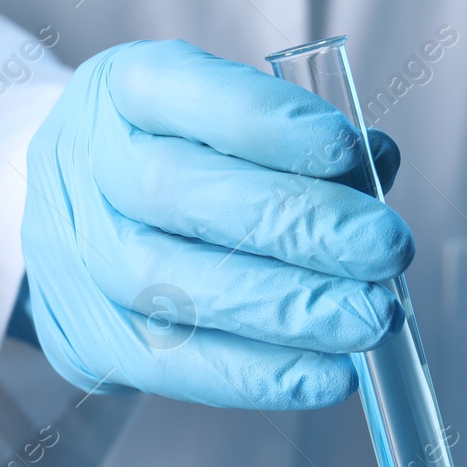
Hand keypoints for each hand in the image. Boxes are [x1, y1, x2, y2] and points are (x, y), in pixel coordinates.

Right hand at [21, 39, 410, 409]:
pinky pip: (175, 365)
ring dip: (290, 309)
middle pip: (178, 192)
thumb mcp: (231, 123)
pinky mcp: (92, 339)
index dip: (264, 121)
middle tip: (386, 248)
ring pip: (176, 285)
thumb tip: (376, 166)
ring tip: (371, 317)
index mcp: (119, 90)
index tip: (346, 150)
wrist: (87, 230)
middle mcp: (86, 168)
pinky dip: (262, 375)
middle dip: (297, 223)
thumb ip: (307, 140)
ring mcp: (79, 258)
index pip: (177, 92)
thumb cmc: (185, 163)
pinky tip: (329, 375)